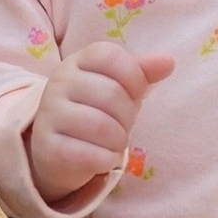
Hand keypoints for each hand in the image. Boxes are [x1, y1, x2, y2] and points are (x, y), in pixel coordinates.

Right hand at [27, 41, 172, 206]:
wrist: (57, 151)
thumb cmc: (95, 112)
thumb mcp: (118, 88)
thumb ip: (141, 73)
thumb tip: (169, 61)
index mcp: (77, 62)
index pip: (111, 56)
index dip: (133, 77)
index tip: (134, 94)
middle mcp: (59, 83)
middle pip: (112, 94)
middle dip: (127, 116)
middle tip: (121, 126)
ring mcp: (50, 115)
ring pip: (102, 126)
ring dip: (118, 141)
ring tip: (113, 144)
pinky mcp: (48, 147)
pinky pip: (90, 154)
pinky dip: (106, 160)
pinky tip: (102, 159)